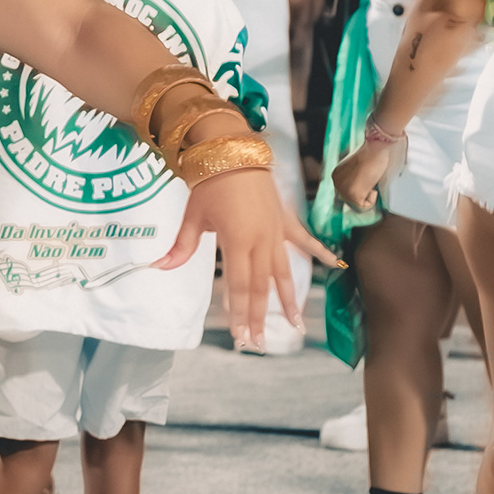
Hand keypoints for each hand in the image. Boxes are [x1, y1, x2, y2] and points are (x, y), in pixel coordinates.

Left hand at [155, 165, 339, 349]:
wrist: (231, 149)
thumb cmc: (209, 182)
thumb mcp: (193, 216)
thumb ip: (181, 246)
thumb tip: (159, 266)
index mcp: (238, 242)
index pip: (239, 287)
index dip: (239, 314)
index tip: (239, 336)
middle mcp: (261, 241)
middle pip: (261, 287)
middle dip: (258, 317)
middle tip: (257, 343)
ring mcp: (277, 231)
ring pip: (284, 272)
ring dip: (288, 300)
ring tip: (295, 326)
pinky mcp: (285, 220)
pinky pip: (304, 240)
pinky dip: (319, 252)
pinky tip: (335, 265)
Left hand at [331, 137, 395, 211]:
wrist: (376, 147)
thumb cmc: (373, 154)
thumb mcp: (360, 167)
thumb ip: (356, 178)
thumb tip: (363, 189)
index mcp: (337, 175)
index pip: (348, 191)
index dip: (362, 188)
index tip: (367, 178)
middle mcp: (336, 183)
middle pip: (352, 200)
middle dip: (364, 192)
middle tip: (371, 178)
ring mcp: (343, 190)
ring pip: (359, 204)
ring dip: (369, 195)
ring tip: (371, 179)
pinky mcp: (353, 195)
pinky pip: (365, 206)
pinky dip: (373, 199)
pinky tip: (372, 185)